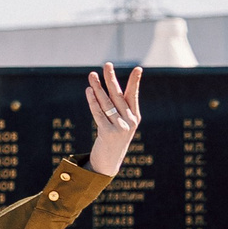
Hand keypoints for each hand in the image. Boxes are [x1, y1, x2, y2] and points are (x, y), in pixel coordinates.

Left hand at [84, 63, 142, 177]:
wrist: (108, 164)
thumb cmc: (111, 142)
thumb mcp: (118, 125)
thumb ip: (116, 110)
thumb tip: (106, 92)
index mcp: (134, 117)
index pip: (133, 95)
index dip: (135, 82)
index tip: (138, 68)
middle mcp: (130, 121)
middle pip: (119, 95)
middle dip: (111, 79)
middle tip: (107, 64)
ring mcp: (120, 127)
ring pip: (107, 103)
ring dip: (98, 88)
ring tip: (92, 75)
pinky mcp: (108, 133)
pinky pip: (99, 114)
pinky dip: (93, 102)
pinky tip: (89, 91)